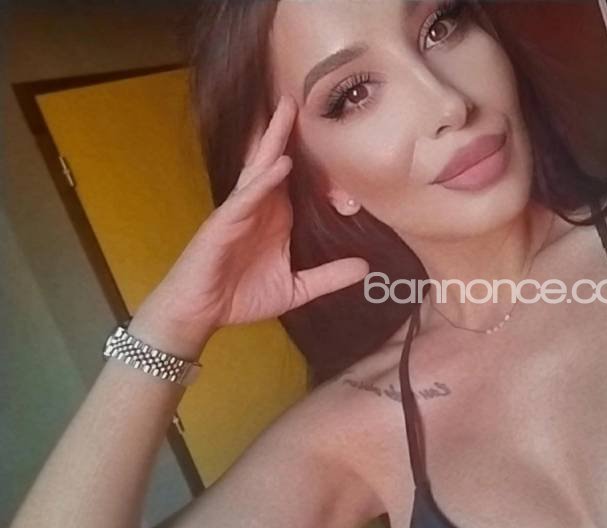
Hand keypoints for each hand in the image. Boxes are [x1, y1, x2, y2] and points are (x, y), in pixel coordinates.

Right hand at [135, 95, 368, 350]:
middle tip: (297, 96)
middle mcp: (258, 208)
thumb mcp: (296, 288)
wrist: (201, 314)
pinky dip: (263, 181)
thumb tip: (365, 268)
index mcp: (275, 218)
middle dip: (283, 129)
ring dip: (272, 140)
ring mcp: (239, 212)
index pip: (295, 179)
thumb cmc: (241, 296)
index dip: (309, 155)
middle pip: (273, 160)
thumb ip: (329, 277)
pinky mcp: (224, 225)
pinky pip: (245, 198)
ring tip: (286, 111)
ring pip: (258, 169)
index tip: (328, 128)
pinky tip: (279, 164)